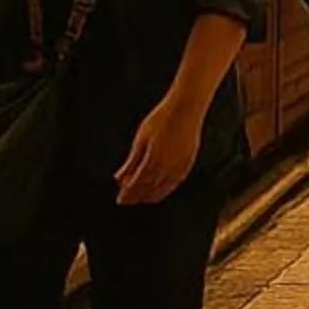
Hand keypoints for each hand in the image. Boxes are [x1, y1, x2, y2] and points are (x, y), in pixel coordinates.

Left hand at [115, 91, 207, 205]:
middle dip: (136, 196)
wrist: (186, 108)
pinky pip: (176, 182)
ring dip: (151, 195)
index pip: (137, 185)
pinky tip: (161, 188)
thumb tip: (120, 178)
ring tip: (142, 198)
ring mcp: (180, 166)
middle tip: (126, 200)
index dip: (127, 194)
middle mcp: (167, 167)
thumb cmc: (161, 120)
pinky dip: (166, 189)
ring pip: (164, 189)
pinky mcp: (188, 162)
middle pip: (149, 189)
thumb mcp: (141, 139)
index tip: (120, 200)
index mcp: (152, 161)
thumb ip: (131, 161)